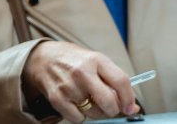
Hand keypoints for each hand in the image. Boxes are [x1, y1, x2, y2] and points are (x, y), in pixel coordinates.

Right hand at [23, 40, 137, 120]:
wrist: (44, 59)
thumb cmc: (76, 61)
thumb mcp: (97, 62)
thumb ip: (115, 81)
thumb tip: (132, 106)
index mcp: (97, 60)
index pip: (121, 81)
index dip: (129, 98)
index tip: (131, 107)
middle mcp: (83, 73)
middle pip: (108, 100)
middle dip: (115, 109)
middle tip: (114, 108)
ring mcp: (68, 87)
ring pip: (93, 112)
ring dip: (98, 112)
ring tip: (91, 100)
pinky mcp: (56, 99)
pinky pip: (77, 118)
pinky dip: (81, 116)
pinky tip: (78, 104)